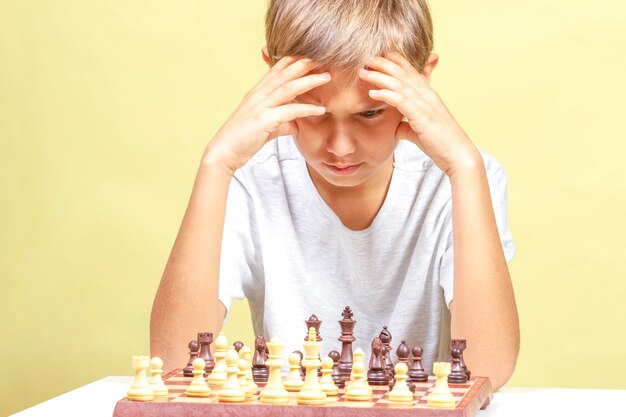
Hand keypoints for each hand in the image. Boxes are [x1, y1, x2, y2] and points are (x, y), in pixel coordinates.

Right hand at [202, 57, 330, 174]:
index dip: (293, 61)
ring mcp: (260, 106)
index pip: (276, 71)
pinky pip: (289, 111)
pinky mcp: (263, 120)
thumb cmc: (242, 140)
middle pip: (284, 73)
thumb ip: (282, 123)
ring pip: (288, 87)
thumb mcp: (265, 128)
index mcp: (256, 93)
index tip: (310, 56)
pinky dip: (306, 109)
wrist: (223, 152)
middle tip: (323, 57)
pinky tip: (320, 110)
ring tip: (326, 77)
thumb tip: (296, 125)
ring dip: (309, 81)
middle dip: (304, 63)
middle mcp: (258, 95)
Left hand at [359, 52, 480, 176]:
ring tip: (363, 72)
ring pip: (399, 84)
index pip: (412, 73)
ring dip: (379, 76)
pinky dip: (386, 94)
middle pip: (403, 73)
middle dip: (384, 64)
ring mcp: (425, 104)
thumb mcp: (420, 132)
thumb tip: (397, 128)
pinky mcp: (421, 115)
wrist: (457, 154)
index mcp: (428, 96)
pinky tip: (372, 92)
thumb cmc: (440, 144)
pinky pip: (400, 100)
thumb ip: (407, 126)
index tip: (382, 55)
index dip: (397, 62)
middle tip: (367, 58)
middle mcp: (427, 95)